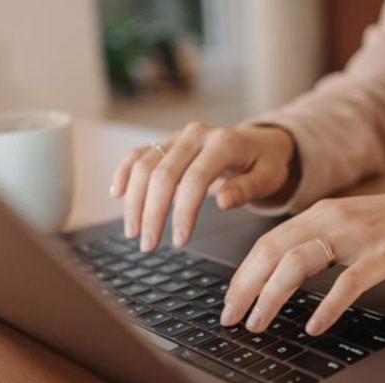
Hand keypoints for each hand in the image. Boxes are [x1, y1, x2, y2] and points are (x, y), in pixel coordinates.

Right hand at [110, 122, 295, 250]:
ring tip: (133, 232)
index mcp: (223, 142)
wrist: (260, 143)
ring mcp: (177, 137)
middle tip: (148, 244)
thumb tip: (223, 201)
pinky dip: (124, 173)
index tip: (179, 241)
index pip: (195, 180)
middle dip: (152, 213)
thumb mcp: (268, 177)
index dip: (183, 212)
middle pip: (163, 173)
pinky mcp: (166, 143)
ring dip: (134, 200)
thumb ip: (247, 188)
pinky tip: (117, 194)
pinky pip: (138, 154)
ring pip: (144, 165)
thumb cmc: (265, 164)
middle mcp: (195, 135)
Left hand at [220, 184, 384, 335]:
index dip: (242, 275)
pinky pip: (349, 282)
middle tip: (231, 319)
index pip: (266, 244)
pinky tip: (314, 326)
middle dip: (245, 288)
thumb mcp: (344, 226)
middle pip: (273, 252)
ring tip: (259, 324)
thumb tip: (273, 280)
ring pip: (299, 262)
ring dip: (272, 297)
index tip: (229, 302)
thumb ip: (313, 244)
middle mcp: (332, 220)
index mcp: (318, 214)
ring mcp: (358, 236)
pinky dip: (327, 306)